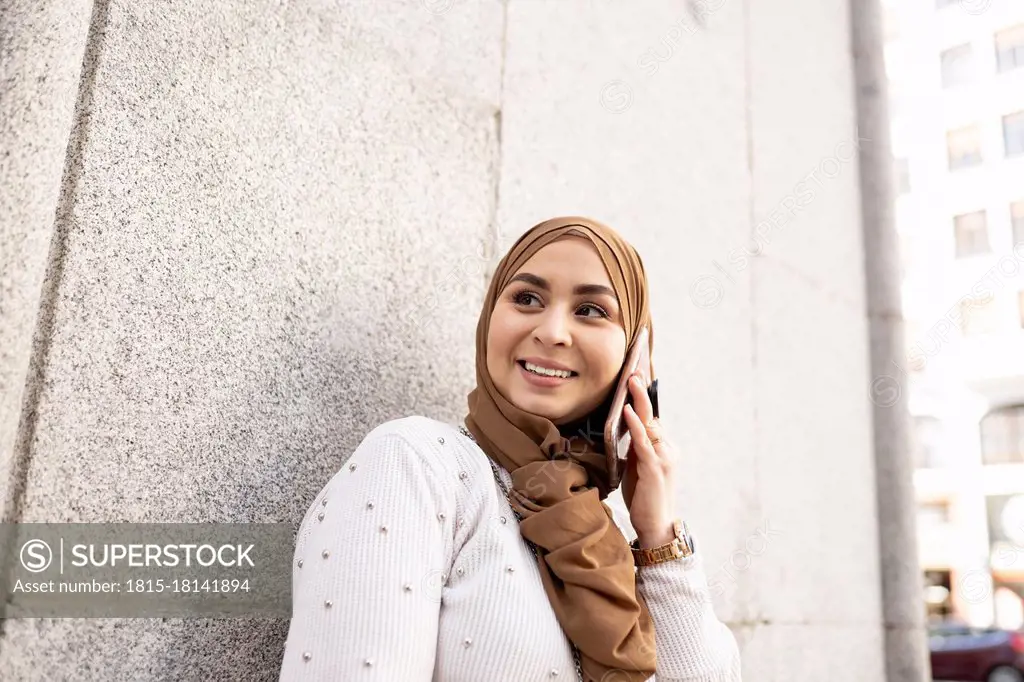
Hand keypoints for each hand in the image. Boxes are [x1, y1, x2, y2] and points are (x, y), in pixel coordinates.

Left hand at [621, 372, 676, 547]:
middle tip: (633, 372)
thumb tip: (623, 430)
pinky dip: (635, 425)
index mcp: (664, 449)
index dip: (643, 400)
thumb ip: (634, 449)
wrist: (655, 526)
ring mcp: (664, 458)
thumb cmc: (644, 498)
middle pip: (653, 416)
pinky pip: (644, 442)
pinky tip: (627, 412)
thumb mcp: (637, 468)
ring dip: (639, 402)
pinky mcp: (655, 469)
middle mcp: (668, 450)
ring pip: (650, 424)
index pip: (652, 419)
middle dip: (642, 393)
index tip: (635, 380)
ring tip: (631, 382)